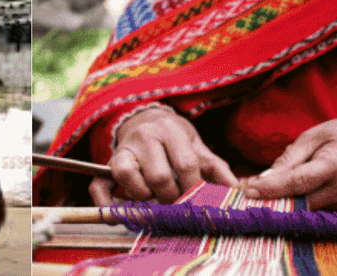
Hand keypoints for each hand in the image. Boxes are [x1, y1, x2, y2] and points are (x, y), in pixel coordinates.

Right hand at [89, 106, 236, 205]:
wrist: (146, 121)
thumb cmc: (176, 140)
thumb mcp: (198, 147)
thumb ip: (216, 169)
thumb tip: (237, 191)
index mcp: (170, 131)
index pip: (185, 164)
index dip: (194, 187)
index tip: (199, 199)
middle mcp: (143, 137)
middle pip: (158, 176)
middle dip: (171, 197)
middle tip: (178, 203)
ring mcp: (122, 150)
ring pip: (127, 177)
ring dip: (144, 198)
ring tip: (154, 201)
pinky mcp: (107, 165)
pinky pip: (99, 186)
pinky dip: (107, 204)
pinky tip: (120, 215)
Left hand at [243, 116, 336, 210]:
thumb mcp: (311, 136)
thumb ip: (289, 159)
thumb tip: (264, 179)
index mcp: (336, 165)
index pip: (298, 182)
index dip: (272, 188)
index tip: (248, 191)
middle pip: (301, 200)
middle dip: (274, 197)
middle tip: (249, 191)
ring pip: (307, 208)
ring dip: (285, 200)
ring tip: (267, 189)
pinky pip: (317, 208)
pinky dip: (300, 201)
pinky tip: (288, 192)